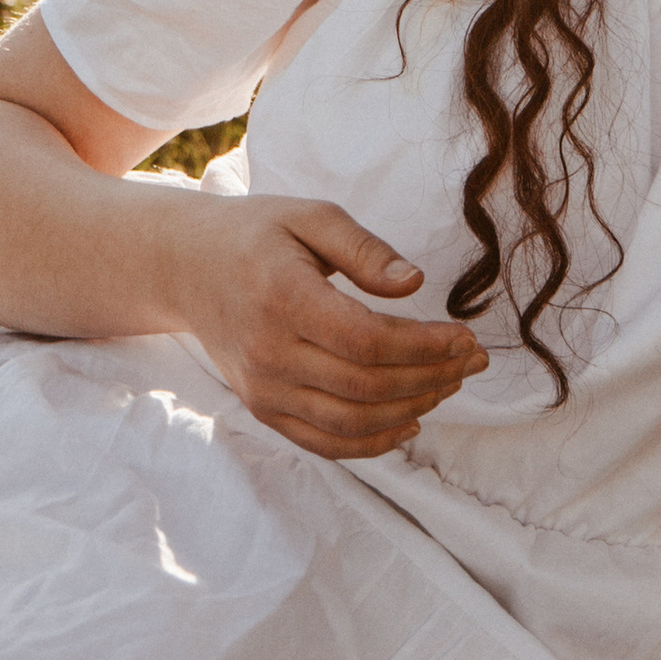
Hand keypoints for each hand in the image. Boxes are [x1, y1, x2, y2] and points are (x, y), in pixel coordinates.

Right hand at [168, 192, 487, 458]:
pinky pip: (323, 442)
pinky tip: (410, 421)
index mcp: (283, 299)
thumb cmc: (257, 235)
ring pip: (351, 421)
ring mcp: (263, 390)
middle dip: (432, 376)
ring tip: (450, 384)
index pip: (368, 341)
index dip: (426, 346)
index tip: (466, 337)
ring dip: (411, 408)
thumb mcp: (311, 217)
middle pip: (366, 385)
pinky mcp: (262, 409)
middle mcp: (269, 354)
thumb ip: (365, 249)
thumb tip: (415, 283)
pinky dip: (372, 442)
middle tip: (473, 360)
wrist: (188, 269)